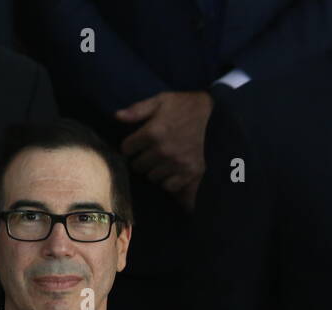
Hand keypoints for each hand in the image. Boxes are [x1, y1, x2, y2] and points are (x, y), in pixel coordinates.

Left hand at [116, 91, 213, 208]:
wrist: (214, 115)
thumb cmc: (183, 106)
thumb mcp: (160, 100)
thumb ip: (137, 110)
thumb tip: (117, 116)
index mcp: (153, 132)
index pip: (127, 149)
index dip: (129, 146)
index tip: (135, 143)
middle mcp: (163, 151)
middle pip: (138, 166)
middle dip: (141, 159)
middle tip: (150, 153)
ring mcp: (177, 164)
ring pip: (152, 177)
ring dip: (154, 170)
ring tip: (162, 161)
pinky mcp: (190, 172)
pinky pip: (169, 186)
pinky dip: (168, 181)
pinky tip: (171, 171)